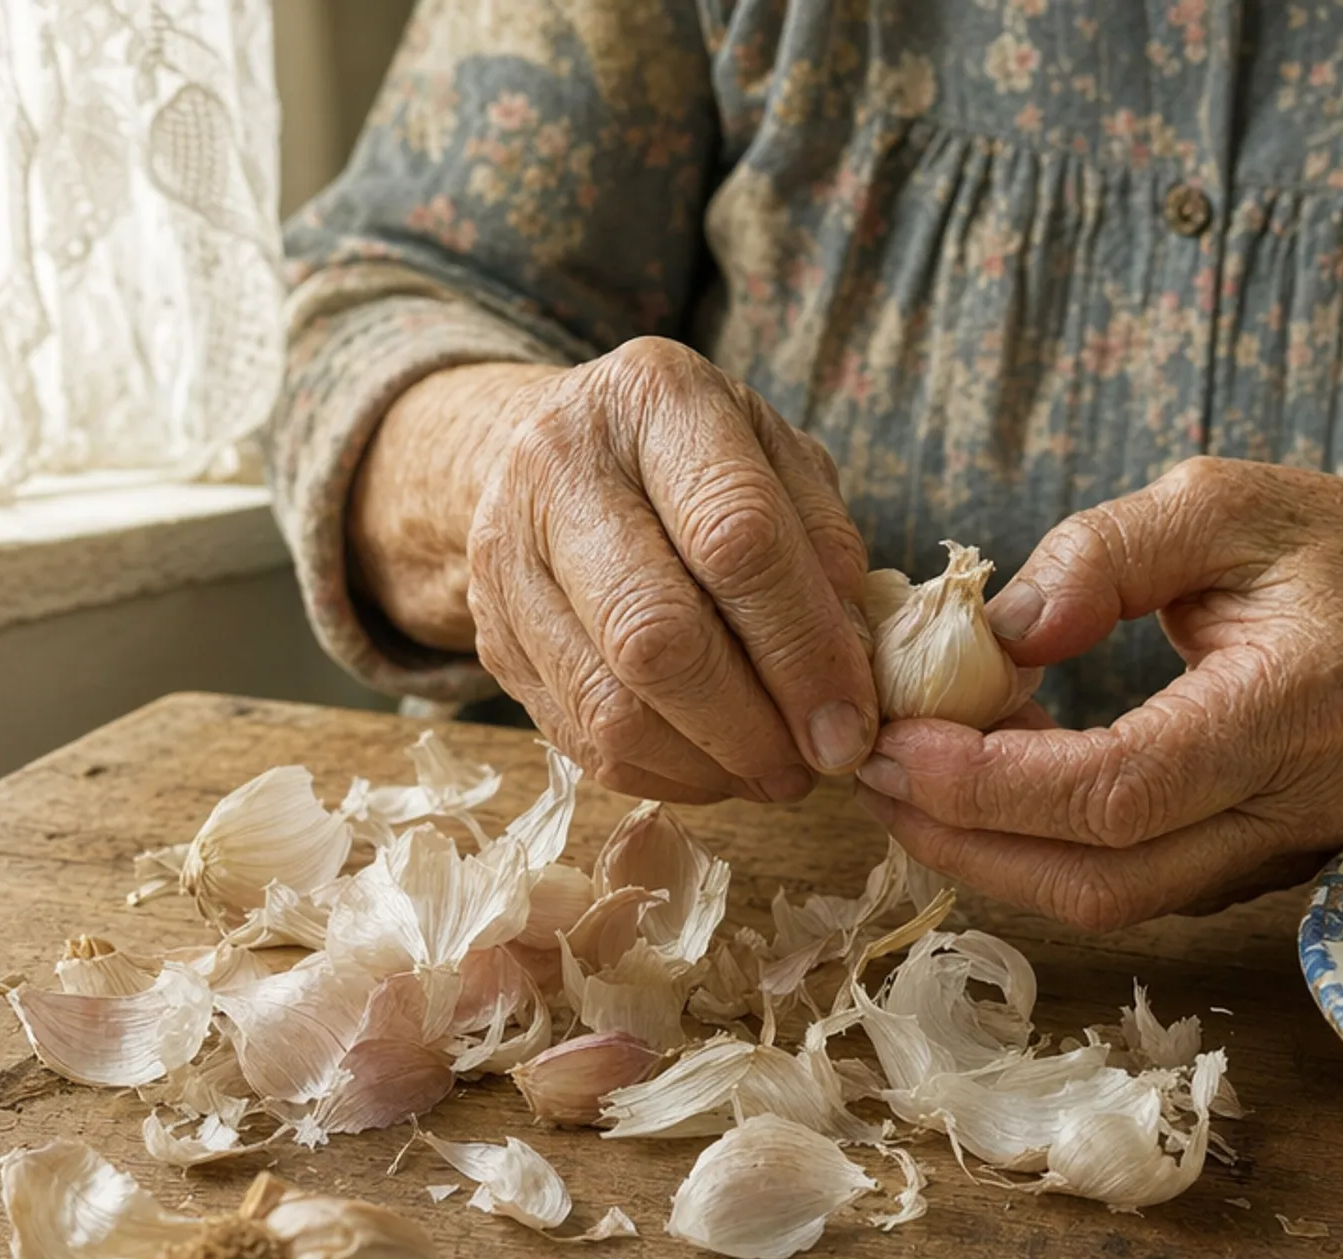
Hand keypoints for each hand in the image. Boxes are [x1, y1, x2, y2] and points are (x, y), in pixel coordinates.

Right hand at [465, 338, 877, 803]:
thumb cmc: (700, 463)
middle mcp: (561, 465)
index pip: (736, 539)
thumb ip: (827, 546)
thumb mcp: (781, 461)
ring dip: (709, 764)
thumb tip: (849, 671)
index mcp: (656, 399)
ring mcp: (506, 557)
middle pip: (658, 635)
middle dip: (752, 725)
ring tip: (774, 771)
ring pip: (611, 707)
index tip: (852, 723)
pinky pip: (581, 741)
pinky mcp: (490, 638)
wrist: (561, 453)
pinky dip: (664, 775)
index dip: (803, 648)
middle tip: (814, 764)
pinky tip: (716, 767)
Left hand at [852, 458, 1342, 929]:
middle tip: (870, 773)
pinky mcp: (1247, 872)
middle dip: (967, 839)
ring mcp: (1280, 856)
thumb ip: (1107, 551)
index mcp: (1304, 701)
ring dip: (988, 854)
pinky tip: (978, 788)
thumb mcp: (1218, 499)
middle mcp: (1302, 805)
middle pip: (1108, 879)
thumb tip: (999, 633)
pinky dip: (1034, 850)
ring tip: (904, 780)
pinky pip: (1125, 886)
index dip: (994, 784)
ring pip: (1110, 902)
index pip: (1126, 787)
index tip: (893, 742)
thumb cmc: (1321, 546)